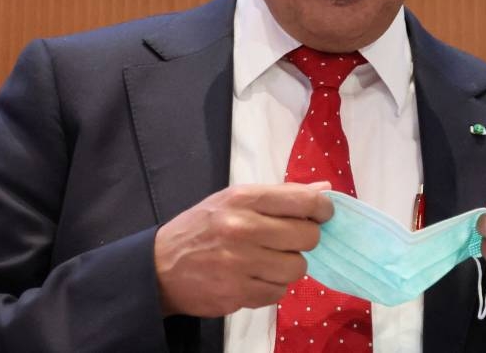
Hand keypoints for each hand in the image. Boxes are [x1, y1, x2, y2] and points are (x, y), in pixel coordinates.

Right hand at [154, 181, 332, 316]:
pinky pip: (279, 293)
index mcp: (243, 198)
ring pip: (297, 268)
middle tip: (287, 239)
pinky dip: (272, 287)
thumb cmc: (202, 227)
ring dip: (288, 266)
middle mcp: (243, 228)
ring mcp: (241, 264)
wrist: (160, 267)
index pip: (304, 201)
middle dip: (304, 239)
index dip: (322, 210)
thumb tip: (325, 191)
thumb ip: (281, 195)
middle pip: (308, 237)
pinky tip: (254, 277)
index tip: (321, 215)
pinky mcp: (238, 294)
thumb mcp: (234, 199)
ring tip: (267, 260)